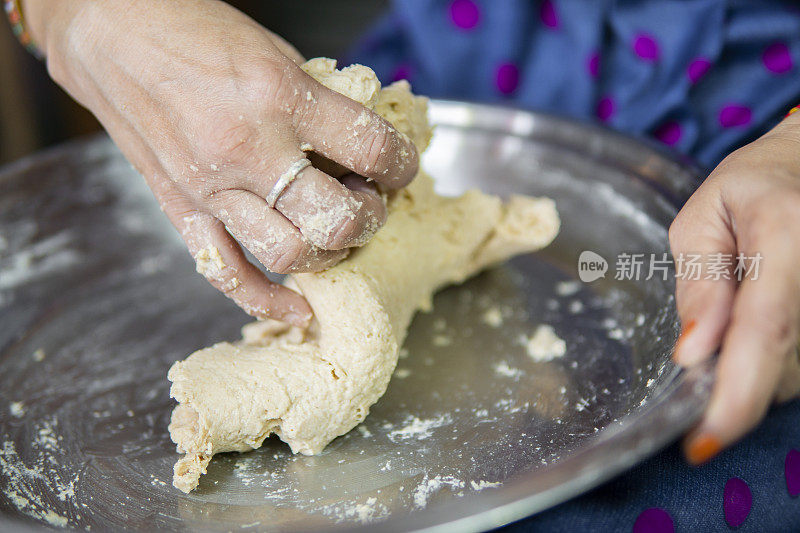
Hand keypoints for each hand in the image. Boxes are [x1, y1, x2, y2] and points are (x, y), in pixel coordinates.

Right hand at [25, 0, 418, 325]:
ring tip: (336, 234)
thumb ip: (320, 102)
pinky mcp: (182, 208)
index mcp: (279, 96)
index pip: (369, 148)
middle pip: (336, 217)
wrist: (110, 31)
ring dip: (330, 253)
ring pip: (290, 253)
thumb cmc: (191, 29)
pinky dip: (266, 300)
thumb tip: (361, 142)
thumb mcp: (275, 52)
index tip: (400, 167)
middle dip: (370, 217)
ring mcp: (212, 186)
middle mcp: (248, 148)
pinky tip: (298, 307)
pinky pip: (227, 273)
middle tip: (370, 203)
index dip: (401, 163)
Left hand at [670, 116, 799, 463]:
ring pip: (793, 372)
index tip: (704, 439)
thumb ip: (700, 284)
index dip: (737, 392)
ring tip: (738, 313)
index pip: (764, 328)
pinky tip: (759, 324)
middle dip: (733, 380)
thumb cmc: (754, 185)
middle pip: (781, 363)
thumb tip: (693, 352)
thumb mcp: (702, 219)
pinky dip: (774, 359)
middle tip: (705, 350)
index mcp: (787, 236)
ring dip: (755, 368)